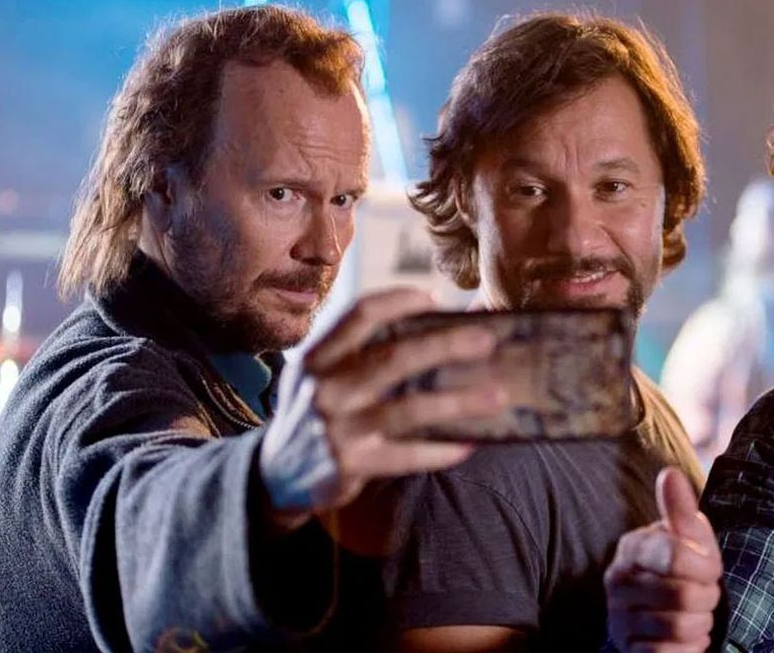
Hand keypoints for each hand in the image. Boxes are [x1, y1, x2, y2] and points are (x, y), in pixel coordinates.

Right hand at [259, 287, 505, 519]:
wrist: (275, 474)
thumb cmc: (317, 412)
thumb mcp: (321, 375)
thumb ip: (359, 352)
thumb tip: (437, 330)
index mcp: (317, 356)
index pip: (360, 314)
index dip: (399, 301)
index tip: (435, 299)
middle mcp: (323, 388)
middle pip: (395, 357)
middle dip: (446, 345)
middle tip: (486, 340)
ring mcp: (336, 428)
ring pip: (410, 408)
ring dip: (460, 401)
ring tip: (498, 395)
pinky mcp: (349, 465)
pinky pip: (407, 455)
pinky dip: (441, 449)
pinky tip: (469, 443)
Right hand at [605, 467, 722, 651]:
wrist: (668, 607)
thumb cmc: (683, 564)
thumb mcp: (689, 536)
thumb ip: (680, 510)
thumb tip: (669, 474)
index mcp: (633, 546)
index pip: (674, 555)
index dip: (705, 566)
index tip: (711, 567)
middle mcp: (617, 581)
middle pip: (683, 595)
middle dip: (707, 597)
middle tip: (705, 594)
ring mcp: (618, 618)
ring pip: (678, 627)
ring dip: (700, 624)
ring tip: (696, 615)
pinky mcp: (627, 649)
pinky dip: (689, 648)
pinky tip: (687, 637)